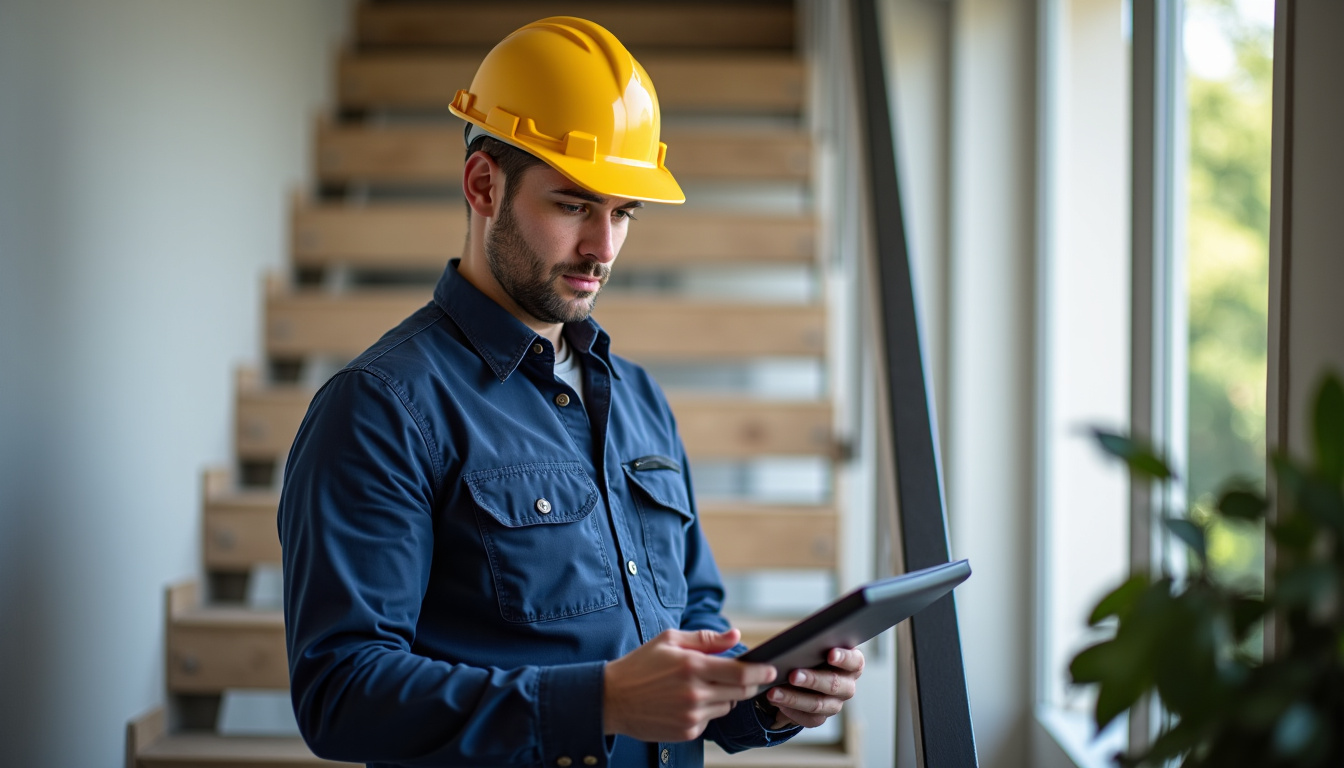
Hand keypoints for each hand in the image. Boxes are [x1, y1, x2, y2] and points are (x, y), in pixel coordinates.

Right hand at [604, 629, 777, 741]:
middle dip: (749, 684)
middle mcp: (694, 693)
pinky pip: (710, 720)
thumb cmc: (640, 665)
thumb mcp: (669, 640)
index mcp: (692, 666)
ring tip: (700, 686)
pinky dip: (706, 710)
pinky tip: (686, 702)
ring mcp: (691, 715)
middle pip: (741, 692)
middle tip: (746, 676)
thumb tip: (736, 636)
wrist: (612, 699)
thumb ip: (706, 639)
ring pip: (727, 706)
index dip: (761, 671)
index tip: (771, 669)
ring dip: (724, 696)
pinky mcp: (687, 732)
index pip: (741, 673)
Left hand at [761, 647, 864, 728]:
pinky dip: (791, 711)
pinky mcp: (821, 717)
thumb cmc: (810, 653)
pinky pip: (809, 719)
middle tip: (792, 675)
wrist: (802, 674)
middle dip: (812, 679)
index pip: (854, 661)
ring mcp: (836, 704)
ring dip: (794, 698)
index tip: (830, 654)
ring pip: (818, 704)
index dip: (843, 658)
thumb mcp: (814, 646)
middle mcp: (848, 686)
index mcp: (852, 664)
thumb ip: (812, 644)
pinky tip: (777, 703)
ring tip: (774, 693)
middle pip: (833, 684)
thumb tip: (797, 644)